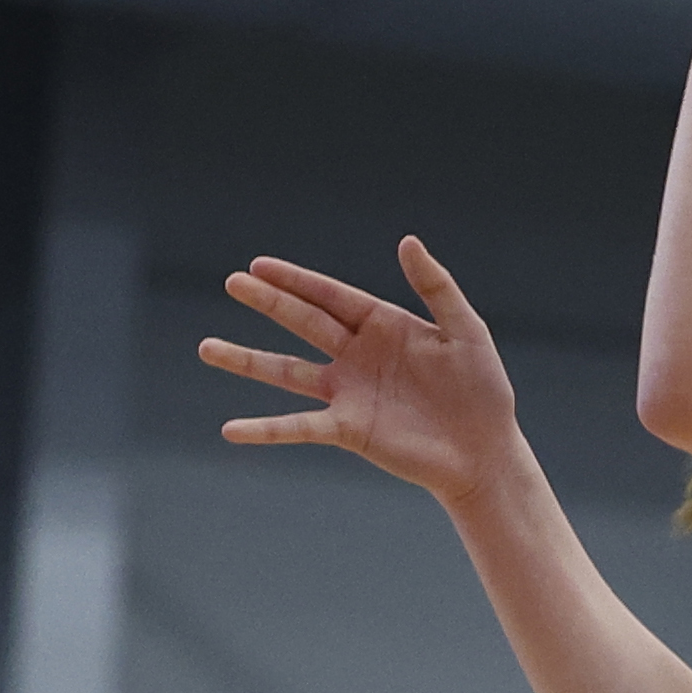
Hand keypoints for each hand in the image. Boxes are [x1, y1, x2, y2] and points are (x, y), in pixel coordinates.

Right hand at [200, 236, 520, 512]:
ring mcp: (348, 393)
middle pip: (303, 322)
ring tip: (206, 349)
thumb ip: (437, 287)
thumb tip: (407, 240)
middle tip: (232, 282)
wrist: (486, 451)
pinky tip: (231, 430)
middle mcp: (358, 356)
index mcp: (384, 326)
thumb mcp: (466, 331)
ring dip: (247, 361)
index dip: (296, 280)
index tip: (259, 264)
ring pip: (287, 372)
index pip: (331, 296)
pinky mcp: (348, 430)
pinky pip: (298, 427)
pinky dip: (265, 429)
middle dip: (269, 302)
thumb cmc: (483, 390)